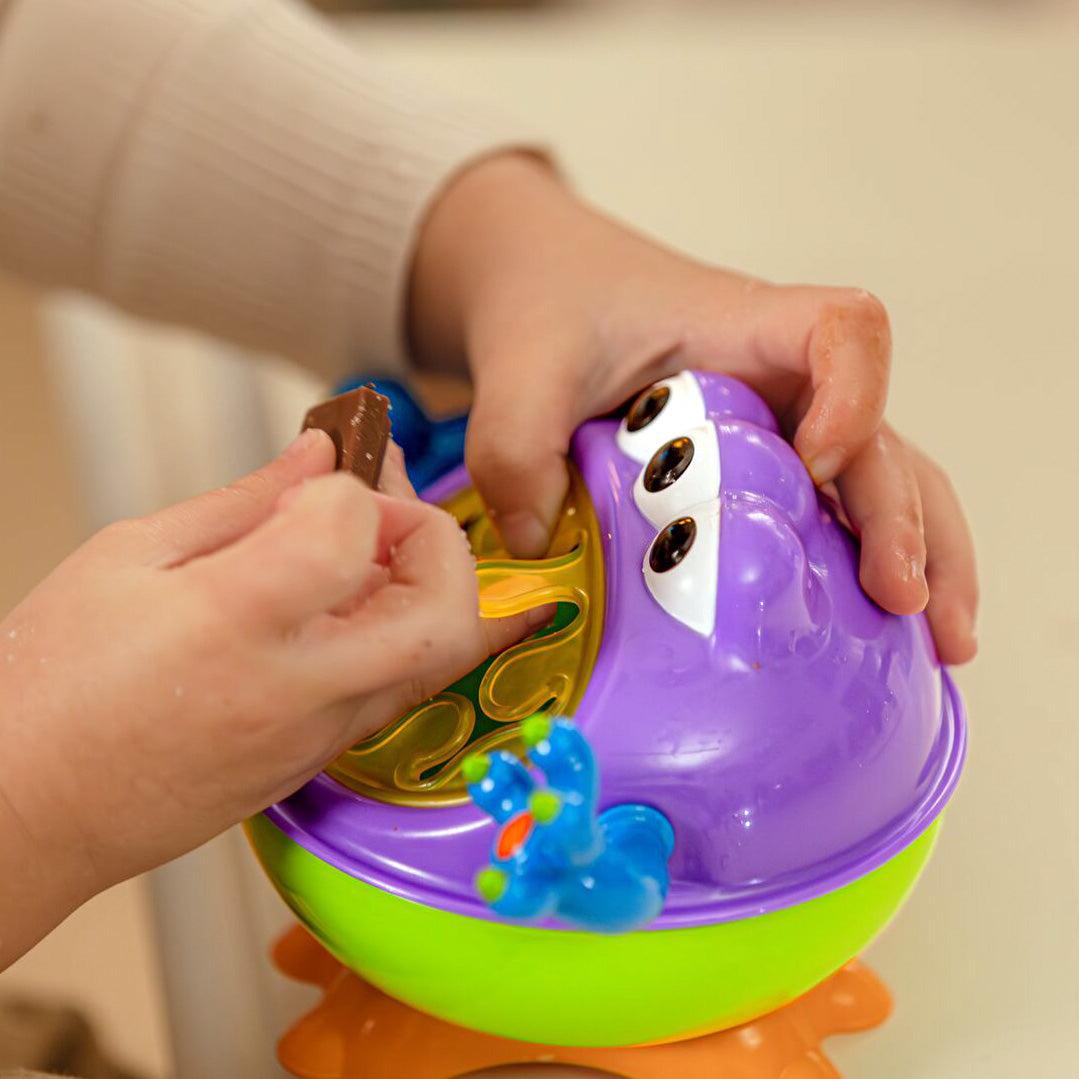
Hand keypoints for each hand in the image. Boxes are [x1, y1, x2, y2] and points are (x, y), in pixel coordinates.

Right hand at [0, 430, 539, 967]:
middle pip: (445, 616)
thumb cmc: (52, 688)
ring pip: (433, 658)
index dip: (354, 488)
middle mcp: (294, 689)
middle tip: (384, 513)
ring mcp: (315, 737)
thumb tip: (317, 455)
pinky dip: (391, 632)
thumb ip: (244, 503)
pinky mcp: (316, 763)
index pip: (352, 533)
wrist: (28, 811)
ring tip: (359, 551)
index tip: (320, 478)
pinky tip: (336, 602)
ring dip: (423, 589)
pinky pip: (391, 689)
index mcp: (232, 622)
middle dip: (440, 544)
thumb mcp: (129, 559)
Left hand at [409, 154, 976, 663]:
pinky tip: (887, 634)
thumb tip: (542, 549)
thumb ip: (515, 448)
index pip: (842, 331)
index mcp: (738, 331)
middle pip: (882, 435)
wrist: (546, 291)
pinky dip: (868, 566)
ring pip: (883, 481)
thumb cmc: (551, 307)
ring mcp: (782, 428)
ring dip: (921, 555)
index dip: (853, 394)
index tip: (818, 461)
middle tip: (905, 605)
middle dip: (906, 521)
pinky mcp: (765, 470)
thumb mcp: (519, 370)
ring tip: (944, 644)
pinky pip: (836, 513)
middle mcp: (782, 381)